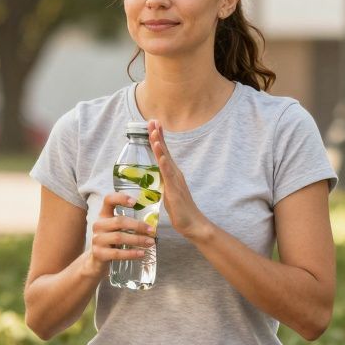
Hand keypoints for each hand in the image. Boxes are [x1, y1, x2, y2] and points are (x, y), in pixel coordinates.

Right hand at [83, 192, 156, 276]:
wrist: (97, 260)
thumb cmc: (112, 241)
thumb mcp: (117, 229)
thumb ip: (129, 223)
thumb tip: (152, 224)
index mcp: (104, 215)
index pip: (108, 200)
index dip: (120, 198)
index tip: (135, 202)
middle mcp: (98, 225)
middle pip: (119, 221)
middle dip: (138, 225)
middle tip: (151, 230)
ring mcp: (97, 239)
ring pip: (119, 237)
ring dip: (137, 239)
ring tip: (150, 242)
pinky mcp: (98, 253)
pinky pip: (117, 253)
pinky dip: (131, 253)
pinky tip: (141, 253)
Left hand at [147, 119, 210, 241]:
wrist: (192, 224)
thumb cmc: (180, 210)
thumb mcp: (167, 192)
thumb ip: (162, 182)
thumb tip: (154, 176)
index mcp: (172, 173)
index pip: (163, 153)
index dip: (157, 139)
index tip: (152, 125)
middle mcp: (175, 173)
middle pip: (164, 151)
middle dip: (158, 135)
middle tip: (152, 120)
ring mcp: (175, 180)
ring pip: (165, 158)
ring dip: (159, 144)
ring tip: (153, 130)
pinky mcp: (174, 189)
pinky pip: (168, 173)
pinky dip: (163, 161)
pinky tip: (159, 153)